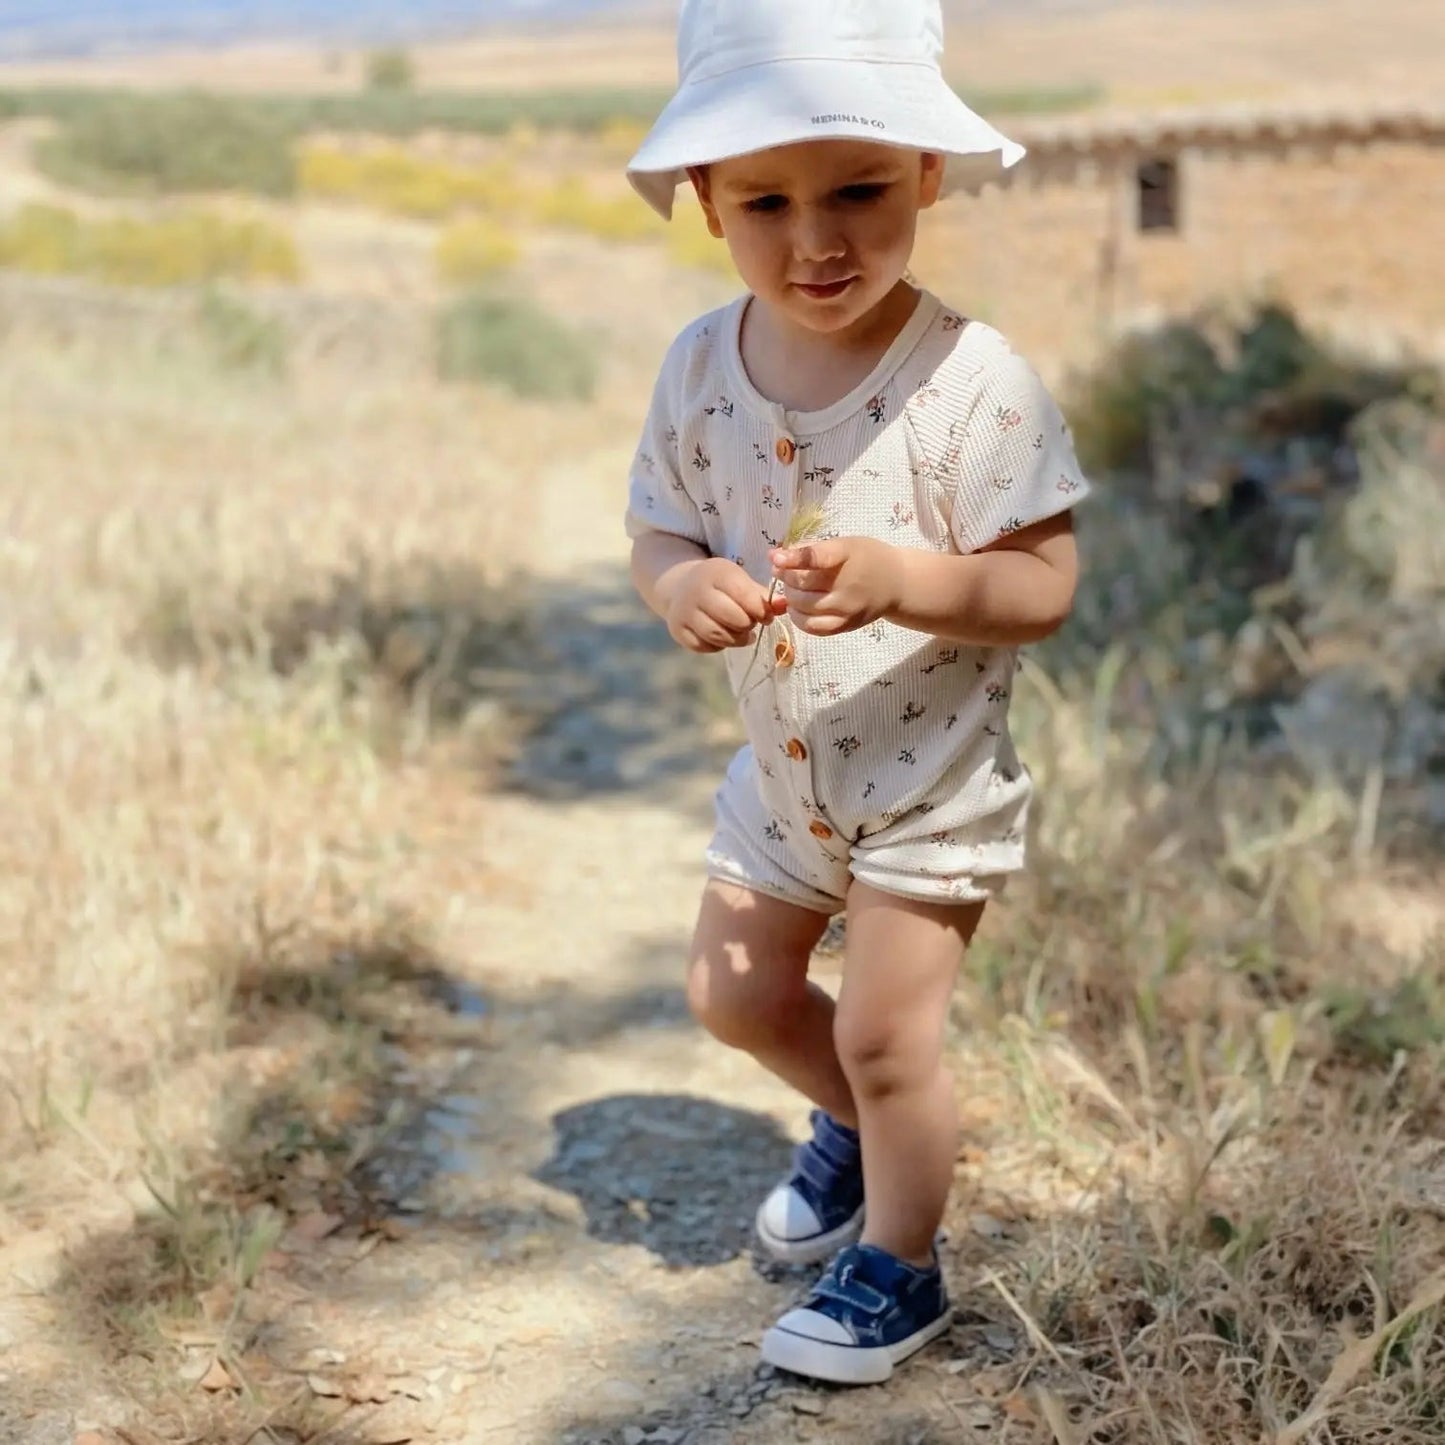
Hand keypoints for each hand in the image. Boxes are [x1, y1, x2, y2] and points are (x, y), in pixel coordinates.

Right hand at [658, 557, 774, 653]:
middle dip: (747, 625)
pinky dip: (718, 646)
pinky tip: (722, 637)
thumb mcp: (739, 580)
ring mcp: (684, 611)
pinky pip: (704, 646)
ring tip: (741, 633)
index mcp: (717, 572)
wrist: (681, 587)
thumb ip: (762, 596)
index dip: (760, 610)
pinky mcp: (677, 630)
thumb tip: (784, 607)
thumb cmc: (719, 584)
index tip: (765, 616)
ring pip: (718, 635)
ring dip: (735, 639)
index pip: (744, 595)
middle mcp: (697, 590)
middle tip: (751, 624)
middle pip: (733, 618)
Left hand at [770, 537, 903, 636]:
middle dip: (786, 577)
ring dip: (790, 597)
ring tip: (793, 590)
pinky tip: (799, 608)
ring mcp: (847, 608)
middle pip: (802, 585)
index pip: (817, 557)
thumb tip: (774, 557)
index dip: (793, 558)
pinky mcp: (845, 625)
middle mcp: (847, 584)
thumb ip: (811, 550)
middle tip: (785, 573)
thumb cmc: (867, 558)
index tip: (775, 558)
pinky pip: (812, 627)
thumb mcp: (844, 544)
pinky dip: (798, 618)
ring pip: (803, 606)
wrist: (897, 583)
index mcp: (847, 555)